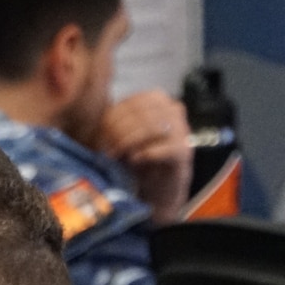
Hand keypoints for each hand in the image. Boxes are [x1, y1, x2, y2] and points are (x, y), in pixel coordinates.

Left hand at [92, 90, 192, 225]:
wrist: (159, 185)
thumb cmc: (139, 159)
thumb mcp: (123, 138)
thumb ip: (114, 128)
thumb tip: (102, 132)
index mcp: (156, 99)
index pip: (130, 103)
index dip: (112, 120)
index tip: (100, 138)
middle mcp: (172, 109)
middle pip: (140, 114)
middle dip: (119, 132)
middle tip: (106, 150)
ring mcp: (182, 129)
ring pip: (152, 128)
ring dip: (129, 143)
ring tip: (117, 156)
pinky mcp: (184, 150)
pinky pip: (166, 148)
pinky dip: (147, 153)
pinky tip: (134, 160)